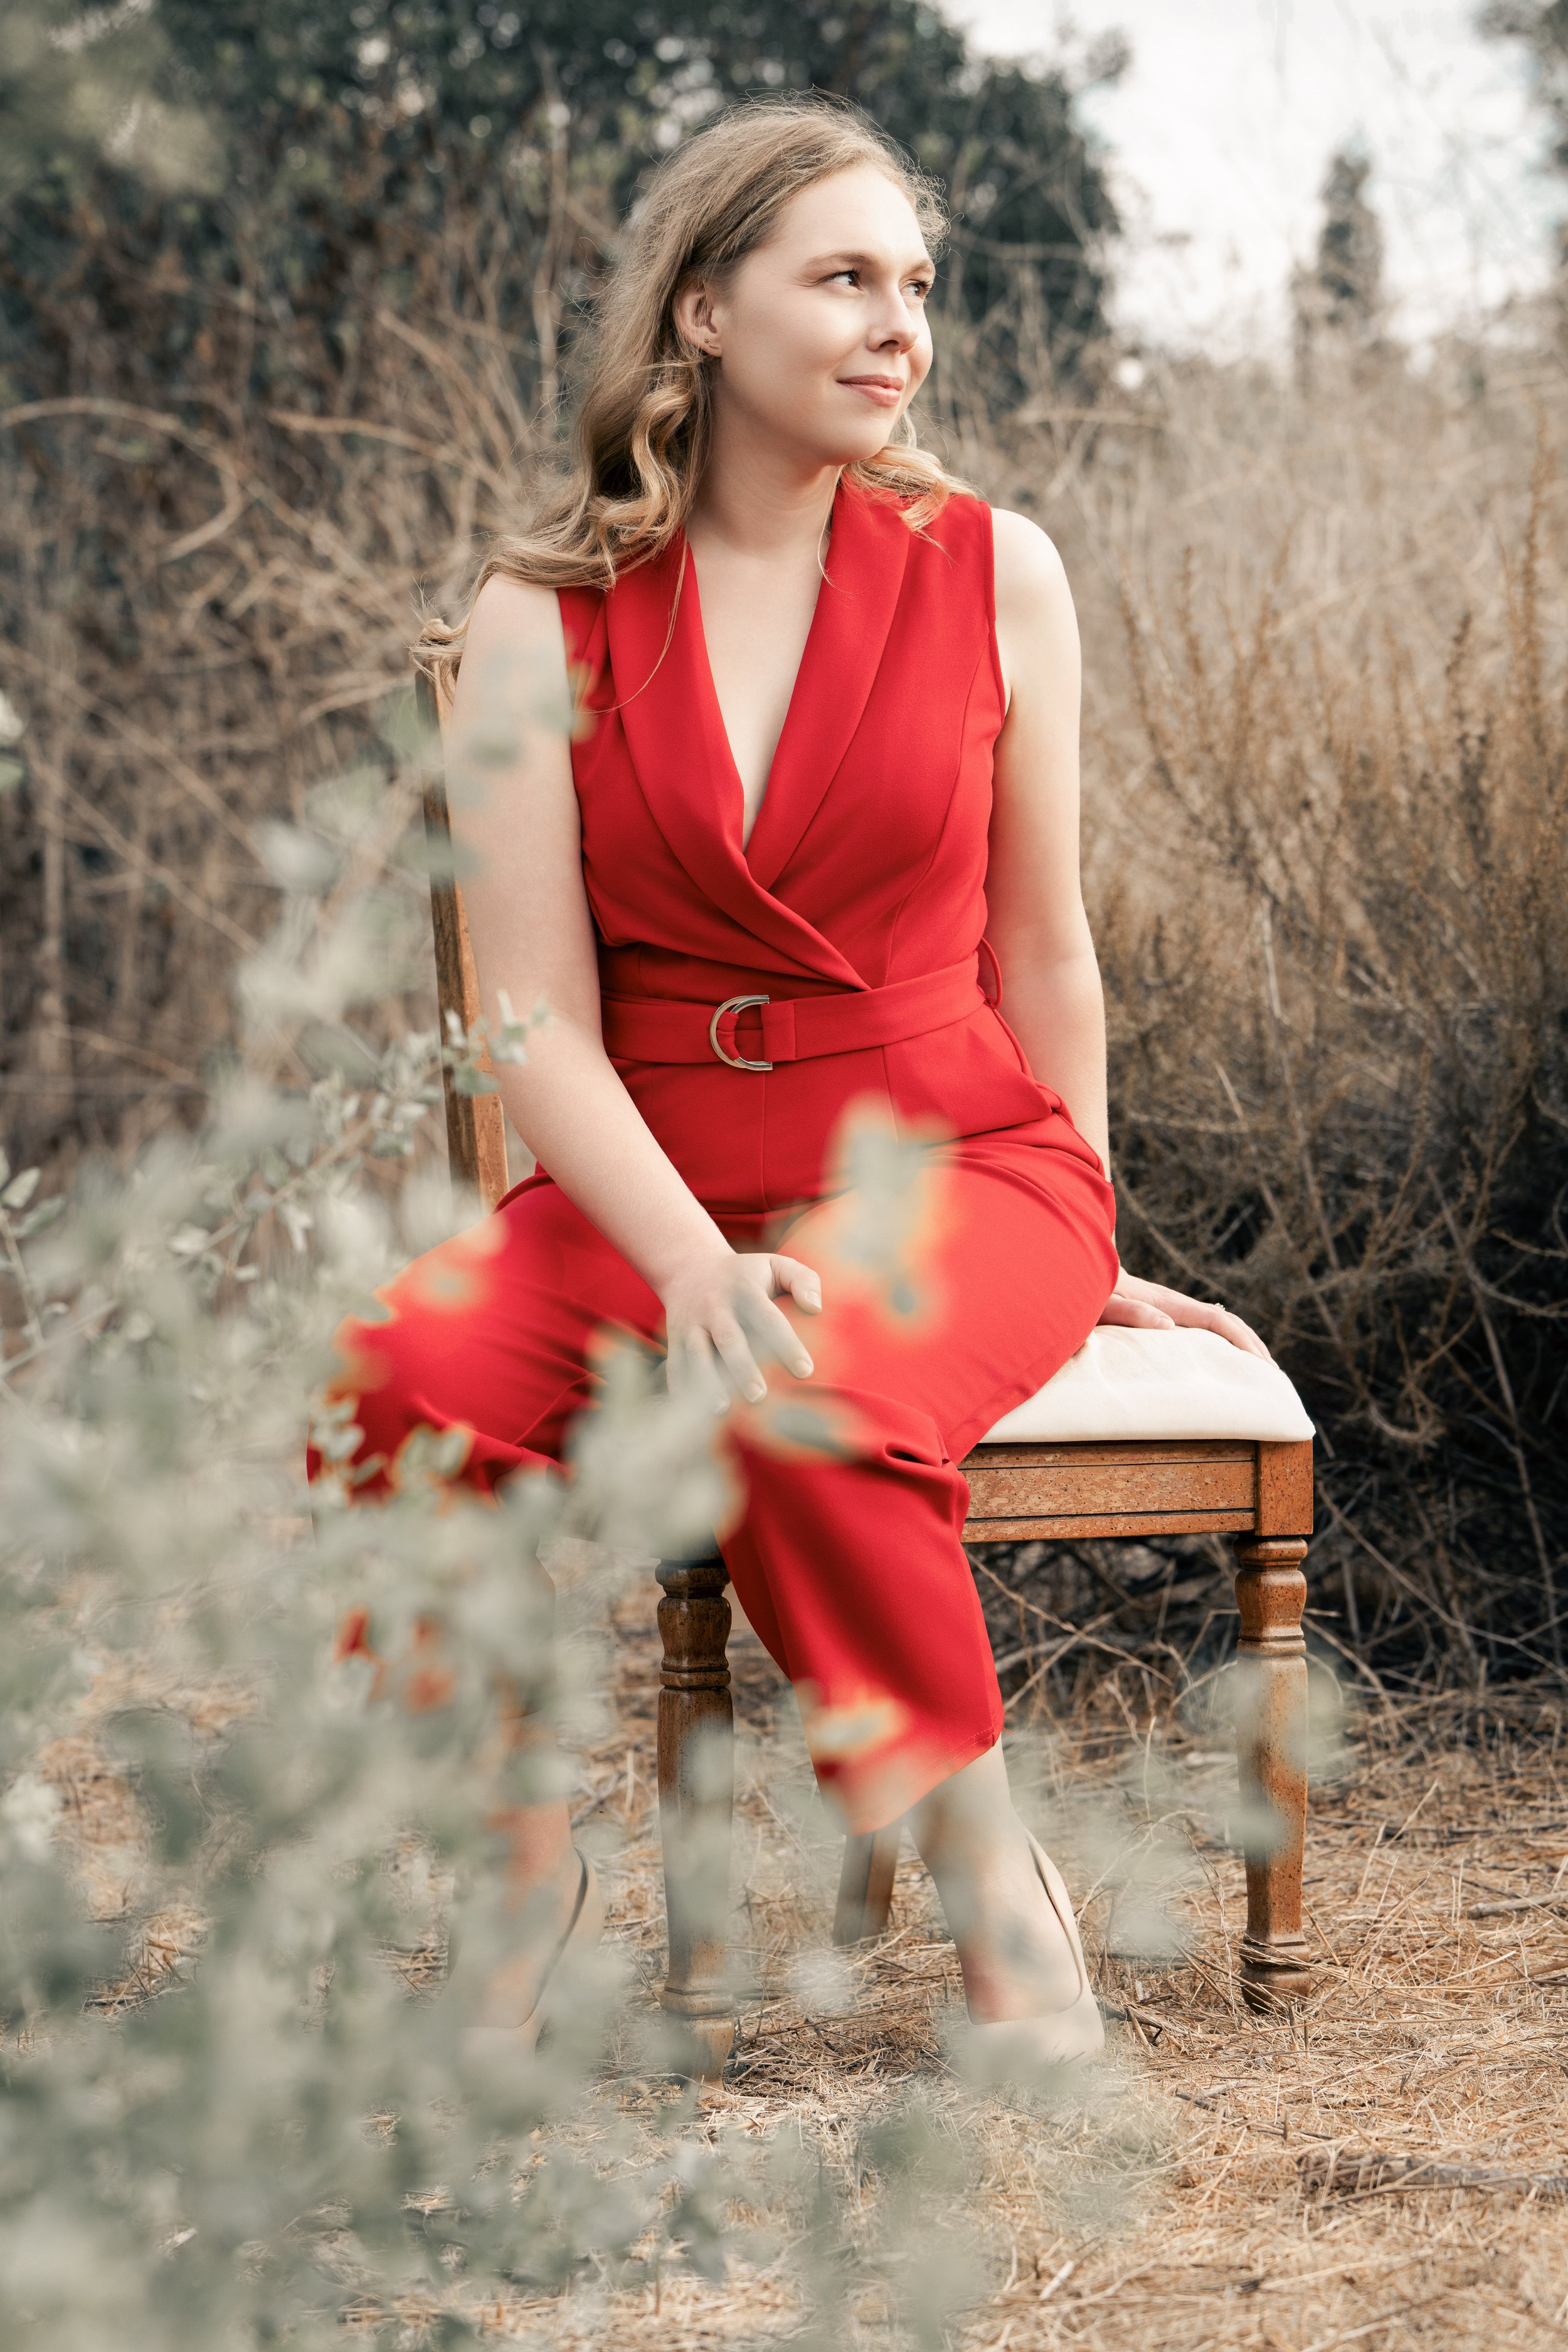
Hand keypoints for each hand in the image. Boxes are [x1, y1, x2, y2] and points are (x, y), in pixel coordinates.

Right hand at [661, 1248, 822, 1407]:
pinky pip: (675, 1365)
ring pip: (697, 1354)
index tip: (805, 1371)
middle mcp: (716, 1307)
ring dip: (708, 1381)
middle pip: (729, 1340)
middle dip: (743, 1369)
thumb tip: (816, 1308)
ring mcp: (692, 1324)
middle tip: (759, 1396)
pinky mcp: (674, 1339)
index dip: (786, 1344)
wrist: (690, 1266)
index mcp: (745, 1290)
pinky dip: (681, 1388)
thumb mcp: (775, 1265)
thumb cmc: (746, 1275)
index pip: (768, 1318)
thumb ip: (803, 1280)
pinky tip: (692, 1413)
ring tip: (722, 1408)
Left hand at [1096, 1269, 1270, 1359]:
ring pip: (1216, 1323)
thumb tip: (1167, 1325)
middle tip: (1273, 1374)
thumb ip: (1129, 1312)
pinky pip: (1199, 1327)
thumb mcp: (1103, 1304)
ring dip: (1240, 1342)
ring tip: (1257, 1369)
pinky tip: (1219, 1356)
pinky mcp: (1160, 1312)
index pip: (1216, 1321)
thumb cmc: (1085, 1293)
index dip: (1241, 1341)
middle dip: (1251, 1345)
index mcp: (1166, 1303)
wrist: (1074, 1267)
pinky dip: (1220, 1340)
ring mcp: (1168, 1306)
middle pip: (1225, 1321)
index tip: (1262, 1365)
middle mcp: (1173, 1303)